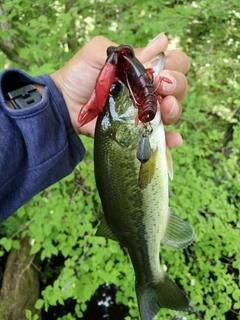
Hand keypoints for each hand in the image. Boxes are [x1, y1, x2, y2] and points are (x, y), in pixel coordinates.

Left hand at [51, 33, 189, 147]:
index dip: (176, 67)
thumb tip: (162, 41)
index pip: (175, 64)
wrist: (64, 103)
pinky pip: (159, 137)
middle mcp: (149, 91)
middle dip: (177, 87)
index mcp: (144, 70)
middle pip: (179, 88)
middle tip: (161, 89)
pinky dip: (170, 139)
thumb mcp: (99, 53)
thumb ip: (127, 51)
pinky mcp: (137, 131)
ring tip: (162, 110)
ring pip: (172, 111)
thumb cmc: (80, 75)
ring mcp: (144, 112)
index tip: (161, 72)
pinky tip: (173, 139)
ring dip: (174, 110)